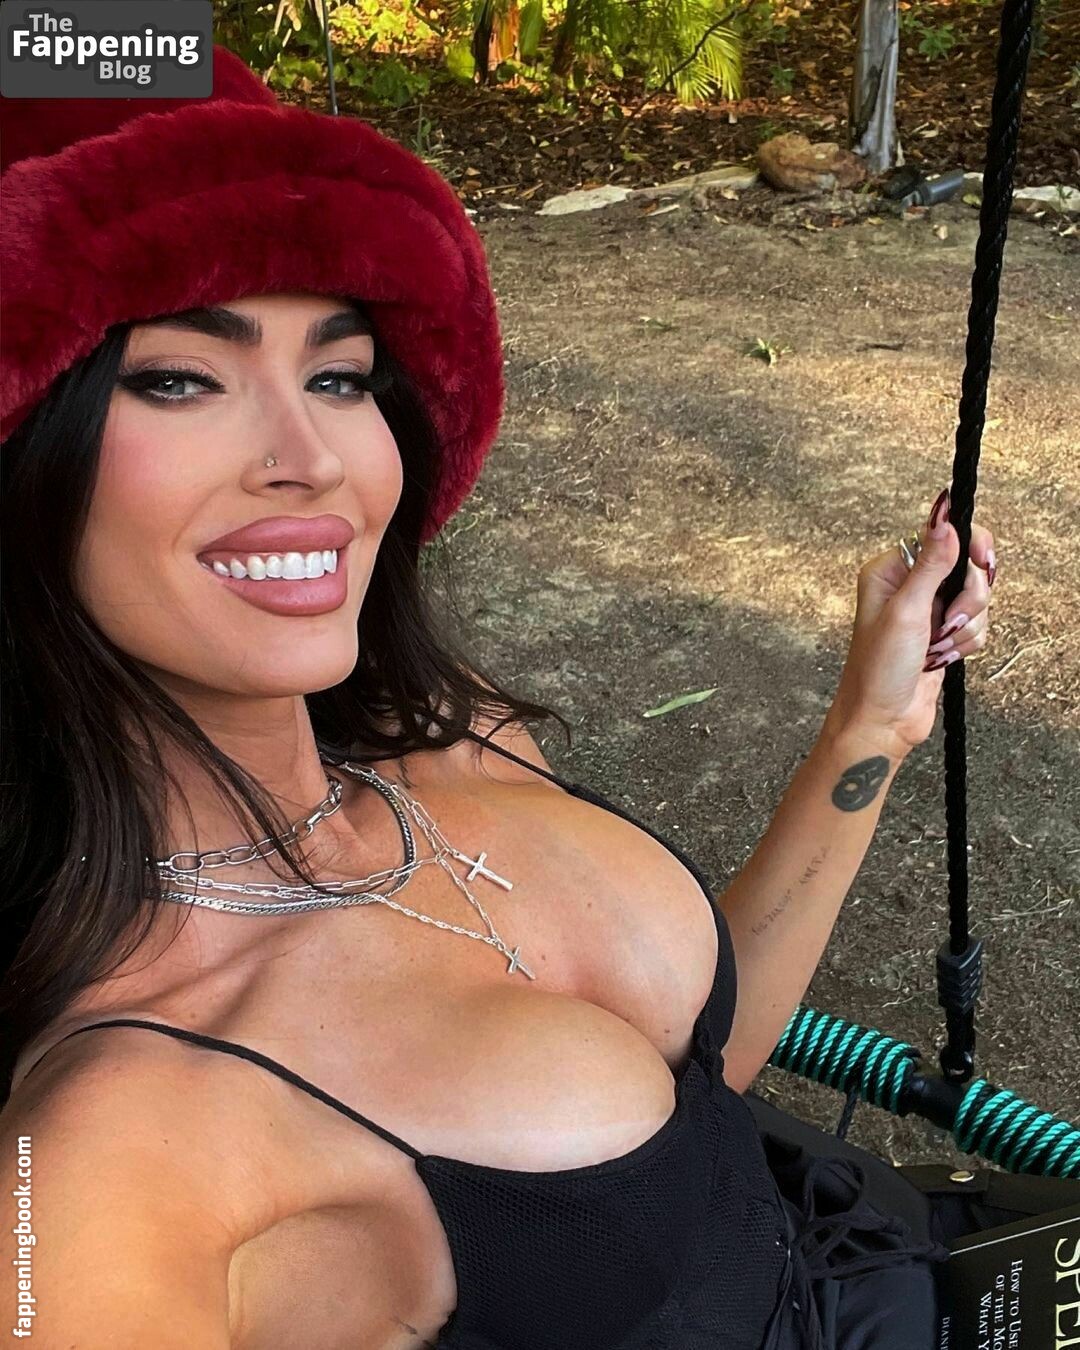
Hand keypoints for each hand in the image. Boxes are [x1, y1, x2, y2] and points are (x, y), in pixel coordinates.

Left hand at [825, 488, 995, 760]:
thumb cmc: (878, 669)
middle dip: (966, 601)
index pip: (943, 537)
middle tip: (945, 623)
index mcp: (891, 571)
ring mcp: (930, 611)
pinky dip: (966, 644)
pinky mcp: (945, 634)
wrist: (883, 720)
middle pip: (968, 569)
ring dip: (964, 628)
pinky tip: (941, 659)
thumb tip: (947, 522)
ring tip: (936, 648)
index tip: (983, 560)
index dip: (969, 546)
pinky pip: (978, 626)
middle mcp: (911, 586)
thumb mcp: (905, 611)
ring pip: (978, 601)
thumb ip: (930, 565)